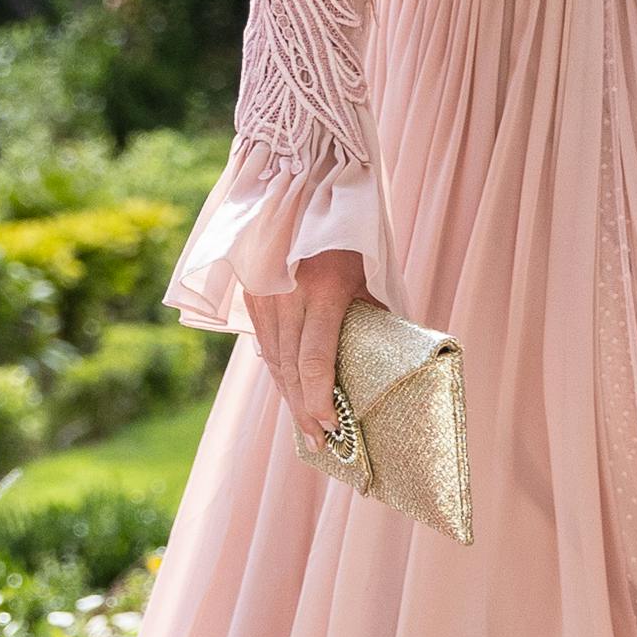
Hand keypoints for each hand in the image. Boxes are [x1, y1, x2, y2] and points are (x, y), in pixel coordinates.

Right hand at [242, 246, 369, 442]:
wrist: (302, 193)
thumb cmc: (348, 237)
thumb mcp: (366, 274)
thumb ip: (370, 315)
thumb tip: (385, 360)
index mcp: (324, 288)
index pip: (315, 359)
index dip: (320, 398)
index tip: (334, 426)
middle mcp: (288, 294)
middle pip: (290, 367)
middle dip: (304, 409)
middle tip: (320, 443)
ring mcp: (264, 294)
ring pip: (273, 359)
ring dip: (289, 396)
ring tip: (306, 427)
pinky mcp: (251, 293)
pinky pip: (263, 343)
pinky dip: (277, 372)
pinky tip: (289, 392)